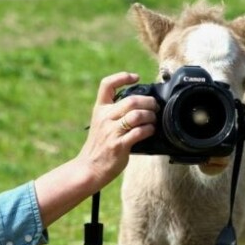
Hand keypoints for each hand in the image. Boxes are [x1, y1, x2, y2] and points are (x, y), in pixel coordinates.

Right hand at [32, 72, 157, 226]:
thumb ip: (115, 112)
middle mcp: (104, 118)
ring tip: (154, 119)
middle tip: (155, 107)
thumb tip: (140, 104)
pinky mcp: (119, 145)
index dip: (122, 77)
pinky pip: (139, 132)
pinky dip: (149, 129)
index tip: (136, 77)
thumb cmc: (99, 145)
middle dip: (148, 102)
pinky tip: (151, 130)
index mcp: (99, 109)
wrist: (89, 168)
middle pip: (131, 100)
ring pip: (136, 115)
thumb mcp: (101, 123)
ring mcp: (111, 132)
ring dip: (150, 116)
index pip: (107, 84)